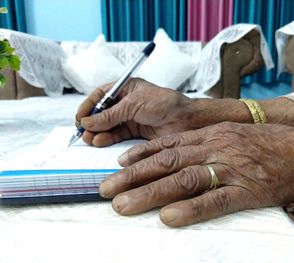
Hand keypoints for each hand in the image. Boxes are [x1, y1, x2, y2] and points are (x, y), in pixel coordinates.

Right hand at [75, 78, 253, 146]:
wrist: (186, 120)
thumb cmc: (164, 103)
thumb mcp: (133, 104)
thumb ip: (110, 114)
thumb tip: (88, 121)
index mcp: (126, 88)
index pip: (101, 96)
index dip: (89, 106)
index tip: (80, 117)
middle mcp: (126, 103)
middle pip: (102, 112)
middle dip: (91, 122)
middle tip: (83, 131)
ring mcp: (130, 118)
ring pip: (108, 126)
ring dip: (97, 132)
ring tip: (89, 139)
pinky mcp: (136, 132)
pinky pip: (117, 135)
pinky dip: (107, 139)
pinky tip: (100, 141)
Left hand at [99, 122, 293, 226]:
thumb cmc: (270, 144)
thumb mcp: (233, 135)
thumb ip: (206, 143)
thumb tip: (181, 154)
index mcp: (211, 135)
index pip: (168, 144)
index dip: (141, 155)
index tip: (120, 164)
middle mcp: (215, 149)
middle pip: (165, 162)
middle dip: (132, 176)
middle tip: (105, 188)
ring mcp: (230, 170)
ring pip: (182, 180)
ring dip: (149, 193)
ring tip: (122, 205)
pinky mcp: (247, 191)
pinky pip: (215, 201)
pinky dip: (190, 210)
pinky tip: (168, 218)